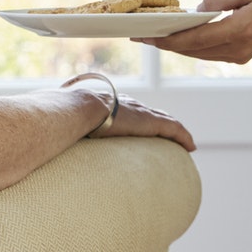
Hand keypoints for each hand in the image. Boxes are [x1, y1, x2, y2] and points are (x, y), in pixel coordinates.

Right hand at [76, 92, 195, 151]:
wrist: (82, 108)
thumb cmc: (73, 117)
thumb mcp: (73, 123)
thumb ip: (72, 132)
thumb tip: (61, 145)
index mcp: (112, 104)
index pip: (132, 110)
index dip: (142, 118)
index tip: (145, 127)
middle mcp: (130, 105)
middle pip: (153, 113)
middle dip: (163, 123)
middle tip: (171, 137)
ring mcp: (141, 112)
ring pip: (167, 120)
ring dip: (177, 132)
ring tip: (185, 143)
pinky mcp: (151, 121)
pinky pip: (174, 129)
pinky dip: (183, 137)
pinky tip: (190, 147)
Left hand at [134, 0, 251, 64]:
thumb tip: (197, 9)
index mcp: (240, 30)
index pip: (194, 40)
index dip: (166, 40)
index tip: (145, 37)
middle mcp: (240, 48)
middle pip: (193, 51)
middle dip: (166, 45)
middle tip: (141, 37)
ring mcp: (244, 53)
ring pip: (202, 54)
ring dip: (179, 47)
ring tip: (156, 37)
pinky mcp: (246, 51)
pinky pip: (213, 52)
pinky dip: (196, 46)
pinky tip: (183, 37)